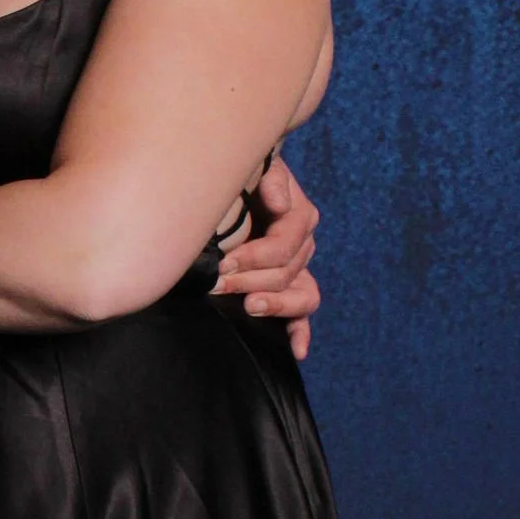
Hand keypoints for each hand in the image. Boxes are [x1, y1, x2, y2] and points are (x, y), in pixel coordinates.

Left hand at [213, 155, 320, 360]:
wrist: (221, 193)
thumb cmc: (234, 179)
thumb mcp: (250, 168)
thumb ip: (268, 178)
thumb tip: (280, 204)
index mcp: (297, 215)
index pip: (287, 243)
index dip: (256, 255)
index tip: (223, 262)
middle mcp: (301, 245)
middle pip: (288, 272)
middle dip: (250, 279)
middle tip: (217, 283)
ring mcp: (295, 271)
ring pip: (302, 295)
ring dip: (275, 303)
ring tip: (249, 306)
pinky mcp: (286, 292)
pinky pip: (302, 316)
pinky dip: (301, 333)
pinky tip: (296, 350)